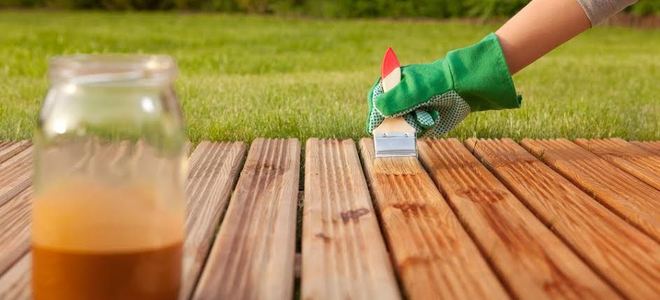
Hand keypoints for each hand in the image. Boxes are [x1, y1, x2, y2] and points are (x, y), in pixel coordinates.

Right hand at [366, 33, 521, 136]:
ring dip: (413, 125)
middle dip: (398, 122)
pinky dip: (422, 128)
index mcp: (393, 82)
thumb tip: (377, 110)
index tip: (375, 127)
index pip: (376, 99)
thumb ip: (395, 100)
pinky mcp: (423, 118)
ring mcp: (412, 107)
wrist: (466, 88)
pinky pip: (414, 130)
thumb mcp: (414, 91)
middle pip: (387, 115)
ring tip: (428, 116)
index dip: (375, 113)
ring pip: (401, 125)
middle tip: (411, 121)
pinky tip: (433, 118)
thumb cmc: (438, 84)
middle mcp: (400, 95)